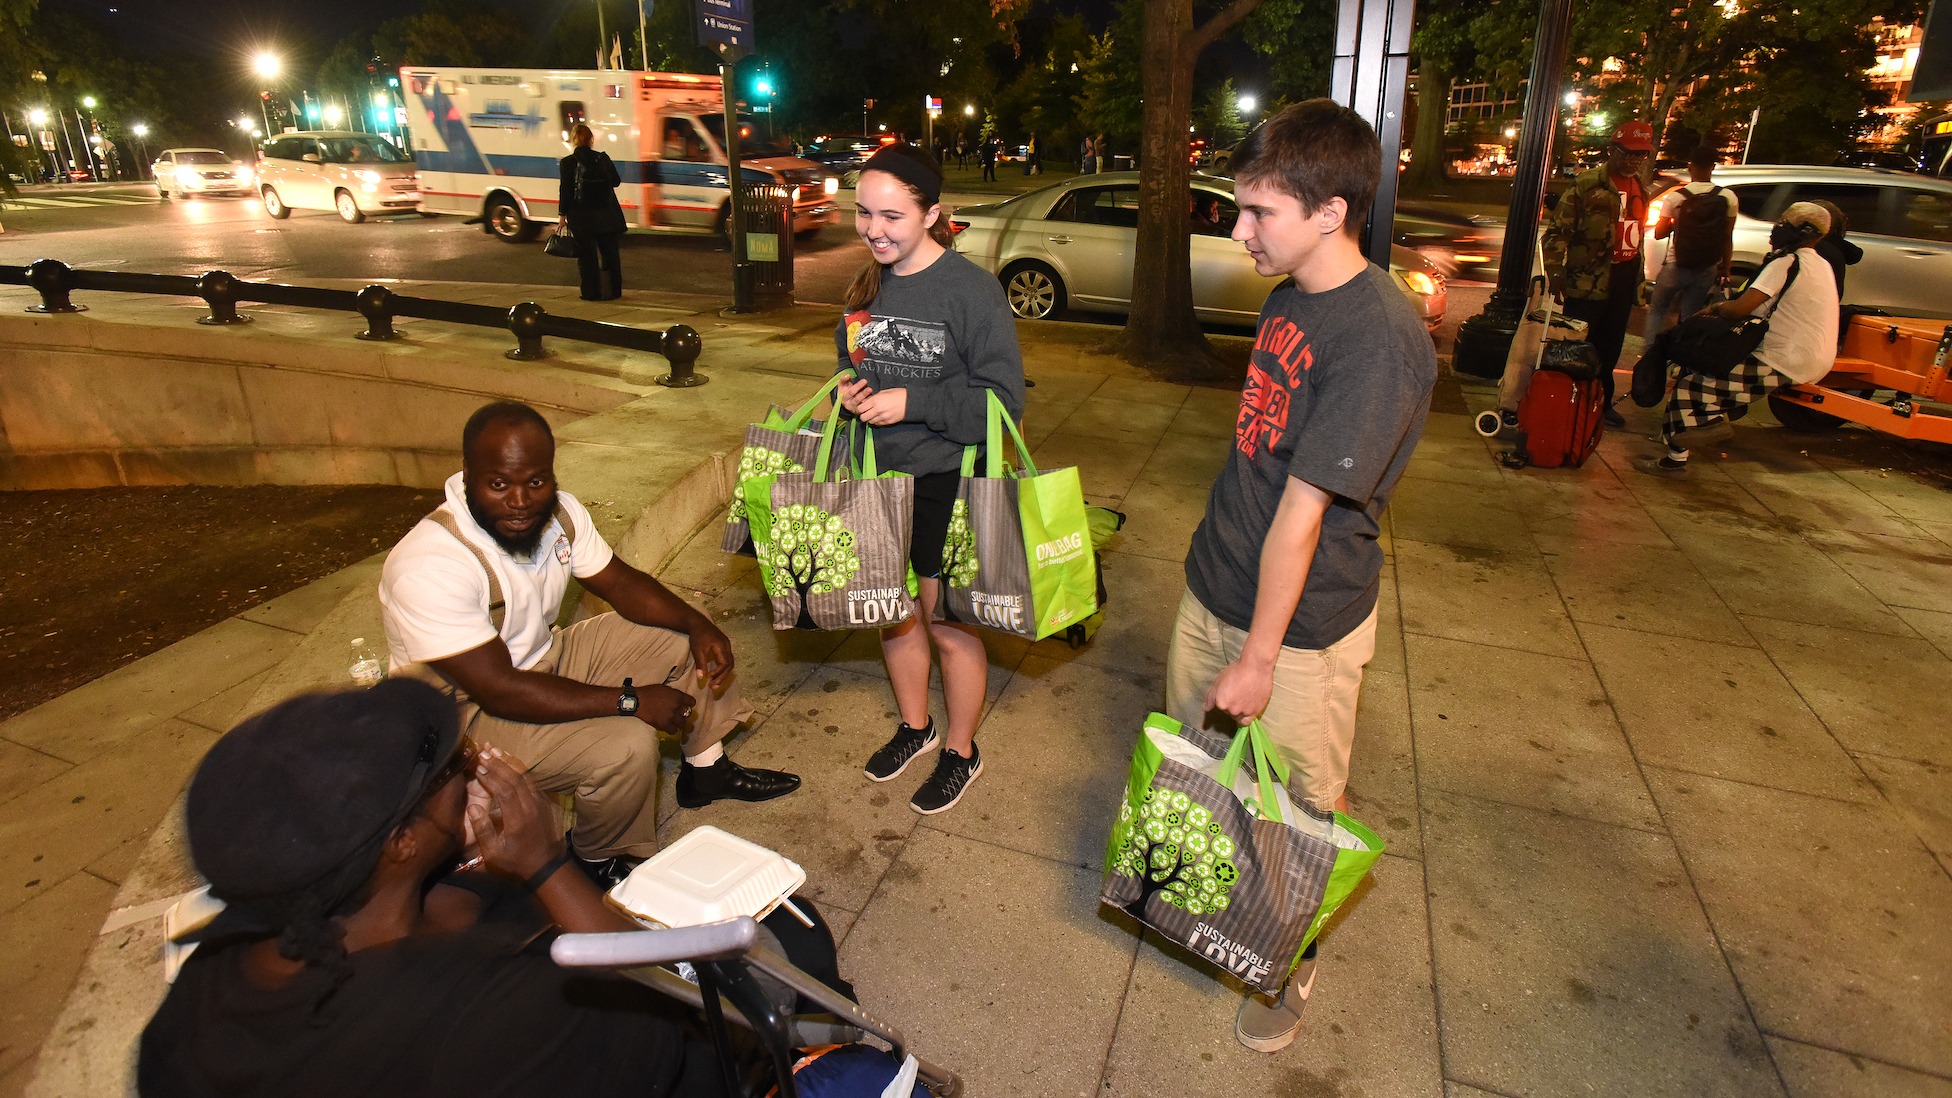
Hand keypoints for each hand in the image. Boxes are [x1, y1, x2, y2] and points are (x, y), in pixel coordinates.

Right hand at [465, 747, 560, 881]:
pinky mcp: (545, 802)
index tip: (477, 766)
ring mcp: (541, 802)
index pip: (504, 791)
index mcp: (518, 819)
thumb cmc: (517, 862)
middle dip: (498, 763)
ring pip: (526, 776)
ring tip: (495, 749)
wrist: (547, 866)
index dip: (490, 777)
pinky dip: (520, 769)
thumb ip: (483, 830)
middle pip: (515, 778)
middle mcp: (531, 806)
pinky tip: (510, 762)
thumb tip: (472, 807)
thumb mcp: (494, 853)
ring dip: (510, 762)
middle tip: (483, 751)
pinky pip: (532, 781)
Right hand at [637, 683, 696, 733]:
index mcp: (678, 696)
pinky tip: (669, 727)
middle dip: (684, 713)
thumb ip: (673, 694)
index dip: (690, 703)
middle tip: (680, 714)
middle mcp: (677, 707)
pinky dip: (672, 729)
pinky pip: (674, 731)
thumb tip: (677, 697)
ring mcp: (672, 717)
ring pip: (683, 723)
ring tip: (676, 722)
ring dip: (680, 723)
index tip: (688, 704)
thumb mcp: (663, 688)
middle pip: (688, 713)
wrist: (637, 702)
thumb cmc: (648, 692)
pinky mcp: (664, 725)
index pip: (691, 701)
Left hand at [687, 613, 734, 688]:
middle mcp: (727, 646)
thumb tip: (701, 677)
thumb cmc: (697, 636)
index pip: (725, 663)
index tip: (709, 678)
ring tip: (714, 682)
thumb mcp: (697, 650)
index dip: (718, 673)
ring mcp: (727, 645)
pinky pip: (727, 659)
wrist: (697, 622)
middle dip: (722, 676)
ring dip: (723, 673)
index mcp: (722, 646)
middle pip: (730, 664)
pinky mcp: (724, 645)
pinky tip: (715, 672)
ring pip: (730, 662)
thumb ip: (701, 663)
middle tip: (713, 686)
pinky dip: (722, 667)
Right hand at [838, 376, 874, 414]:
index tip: (864, 380)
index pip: (850, 392)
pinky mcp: (861, 411)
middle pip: (856, 399)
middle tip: (869, 387)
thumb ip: (844, 379)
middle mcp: (849, 405)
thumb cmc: (845, 389)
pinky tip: (874, 398)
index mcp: (843, 398)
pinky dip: (870, 403)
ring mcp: (855, 409)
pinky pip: (866, 408)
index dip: (857, 387)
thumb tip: (847, 375)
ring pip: (862, 404)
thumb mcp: (843, 384)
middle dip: (863, 393)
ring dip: (867, 398)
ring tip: (871, 390)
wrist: (847, 398)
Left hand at [854, 387, 907, 426]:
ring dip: (870, 418)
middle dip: (863, 415)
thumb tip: (866, 402)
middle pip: (863, 417)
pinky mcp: (888, 422)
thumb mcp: (884, 392)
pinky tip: (880, 416)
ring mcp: (883, 417)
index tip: (862, 407)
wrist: (910, 402)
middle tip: (866, 412)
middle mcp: (877, 410)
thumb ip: (873, 398)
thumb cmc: (898, 394)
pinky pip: (878, 424)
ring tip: (874, 414)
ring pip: (870, 422)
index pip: (860, 408)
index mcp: (875, 400)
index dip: (859, 408)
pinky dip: (877, 421)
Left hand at [1204, 655, 1273, 724]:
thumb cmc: (1236, 670)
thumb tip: (1207, 709)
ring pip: (1238, 717)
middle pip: (1229, 713)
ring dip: (1239, 711)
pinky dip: (1245, 717)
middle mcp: (1231, 710)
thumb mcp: (1219, 680)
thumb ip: (1211, 697)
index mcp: (1220, 702)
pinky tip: (1247, 710)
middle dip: (1232, 705)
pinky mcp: (1255, 712)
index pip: (1220, 707)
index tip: (1231, 691)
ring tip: (1244, 699)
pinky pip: (1247, 722)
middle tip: (1238, 694)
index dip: (1225, 699)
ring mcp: (1243, 712)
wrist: (1256, 667)